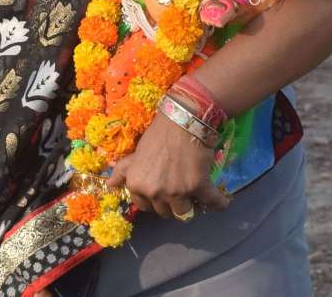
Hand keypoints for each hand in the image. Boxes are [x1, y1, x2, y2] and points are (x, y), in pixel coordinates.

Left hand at [106, 111, 229, 217]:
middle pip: (163, 212)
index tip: (160, 190)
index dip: (152, 198)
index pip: (143, 205)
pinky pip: (211, 203)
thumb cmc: (158, 134)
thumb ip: (124, 170)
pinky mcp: (198, 187)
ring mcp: (177, 192)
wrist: (182, 119)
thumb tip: (109, 186)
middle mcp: (154, 192)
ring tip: (194, 194)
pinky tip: (222, 202)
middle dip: (169, 203)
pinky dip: (219, 203)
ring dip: (190, 205)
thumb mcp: (137, 152)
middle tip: (177, 188)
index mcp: (137, 184)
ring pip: (184, 213)